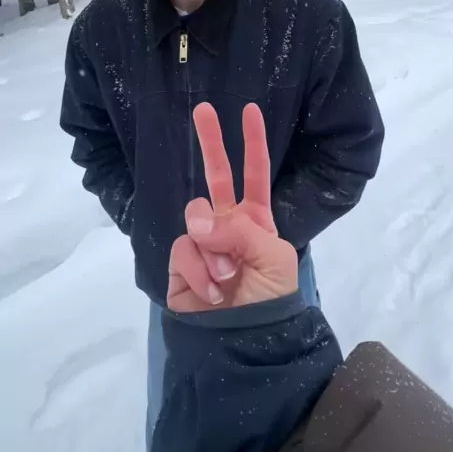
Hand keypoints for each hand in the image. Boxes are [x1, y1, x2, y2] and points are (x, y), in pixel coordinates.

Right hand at [167, 102, 297, 311]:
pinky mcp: (180, 263)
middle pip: (215, 175)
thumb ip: (239, 230)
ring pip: (196, 217)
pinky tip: (211, 291)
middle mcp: (227, 224)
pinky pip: (183, 249)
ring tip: (227, 277)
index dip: (252, 143)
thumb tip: (198, 223)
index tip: (249, 110)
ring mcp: (202, 242)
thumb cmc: (270, 298)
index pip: (254, 173)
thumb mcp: (272, 258)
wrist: (246, 342)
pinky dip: (199, 271)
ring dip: (213, 248)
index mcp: (256, 220)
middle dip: (210, 141)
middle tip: (203, 109)